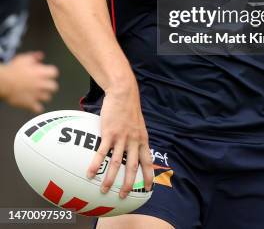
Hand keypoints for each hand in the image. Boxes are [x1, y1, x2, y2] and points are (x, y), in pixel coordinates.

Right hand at [0, 51, 58, 111]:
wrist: (3, 82)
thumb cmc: (13, 69)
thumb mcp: (24, 59)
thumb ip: (34, 57)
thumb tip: (41, 56)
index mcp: (41, 73)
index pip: (54, 73)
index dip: (51, 73)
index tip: (47, 73)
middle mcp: (41, 84)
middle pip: (54, 87)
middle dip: (50, 86)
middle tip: (45, 85)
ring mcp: (36, 95)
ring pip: (48, 97)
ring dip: (44, 95)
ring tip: (39, 94)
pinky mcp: (30, 104)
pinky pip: (39, 109)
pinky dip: (37, 107)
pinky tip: (34, 104)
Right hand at [86, 82, 153, 198]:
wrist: (123, 92)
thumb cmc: (128, 107)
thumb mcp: (138, 123)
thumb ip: (135, 136)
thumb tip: (132, 147)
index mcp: (142, 139)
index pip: (147, 161)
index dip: (148, 175)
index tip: (148, 188)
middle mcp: (133, 141)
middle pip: (132, 167)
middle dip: (128, 184)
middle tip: (123, 196)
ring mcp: (121, 138)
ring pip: (116, 163)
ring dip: (110, 179)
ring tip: (103, 190)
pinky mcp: (110, 133)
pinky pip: (102, 152)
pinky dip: (96, 164)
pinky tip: (90, 174)